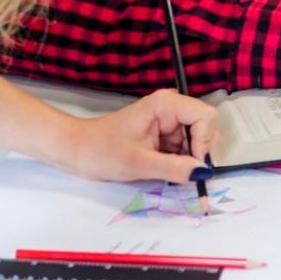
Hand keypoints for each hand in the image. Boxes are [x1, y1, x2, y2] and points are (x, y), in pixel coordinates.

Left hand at [56, 89, 217, 183]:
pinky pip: (183, 149)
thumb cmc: (101, 151)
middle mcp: (171, 109)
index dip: (205, 142)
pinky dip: (179, 163)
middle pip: (204, 129)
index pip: (205, 117)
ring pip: (195, 142)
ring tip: (166, 173)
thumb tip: (203, 174)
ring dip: (187, 161)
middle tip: (182, 174)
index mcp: (166, 104)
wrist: (75, 151)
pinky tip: (163, 171)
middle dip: (197, 153)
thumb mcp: (139, 163)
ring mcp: (167, 122)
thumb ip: (174, 168)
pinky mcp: (163, 135)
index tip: (195, 166)